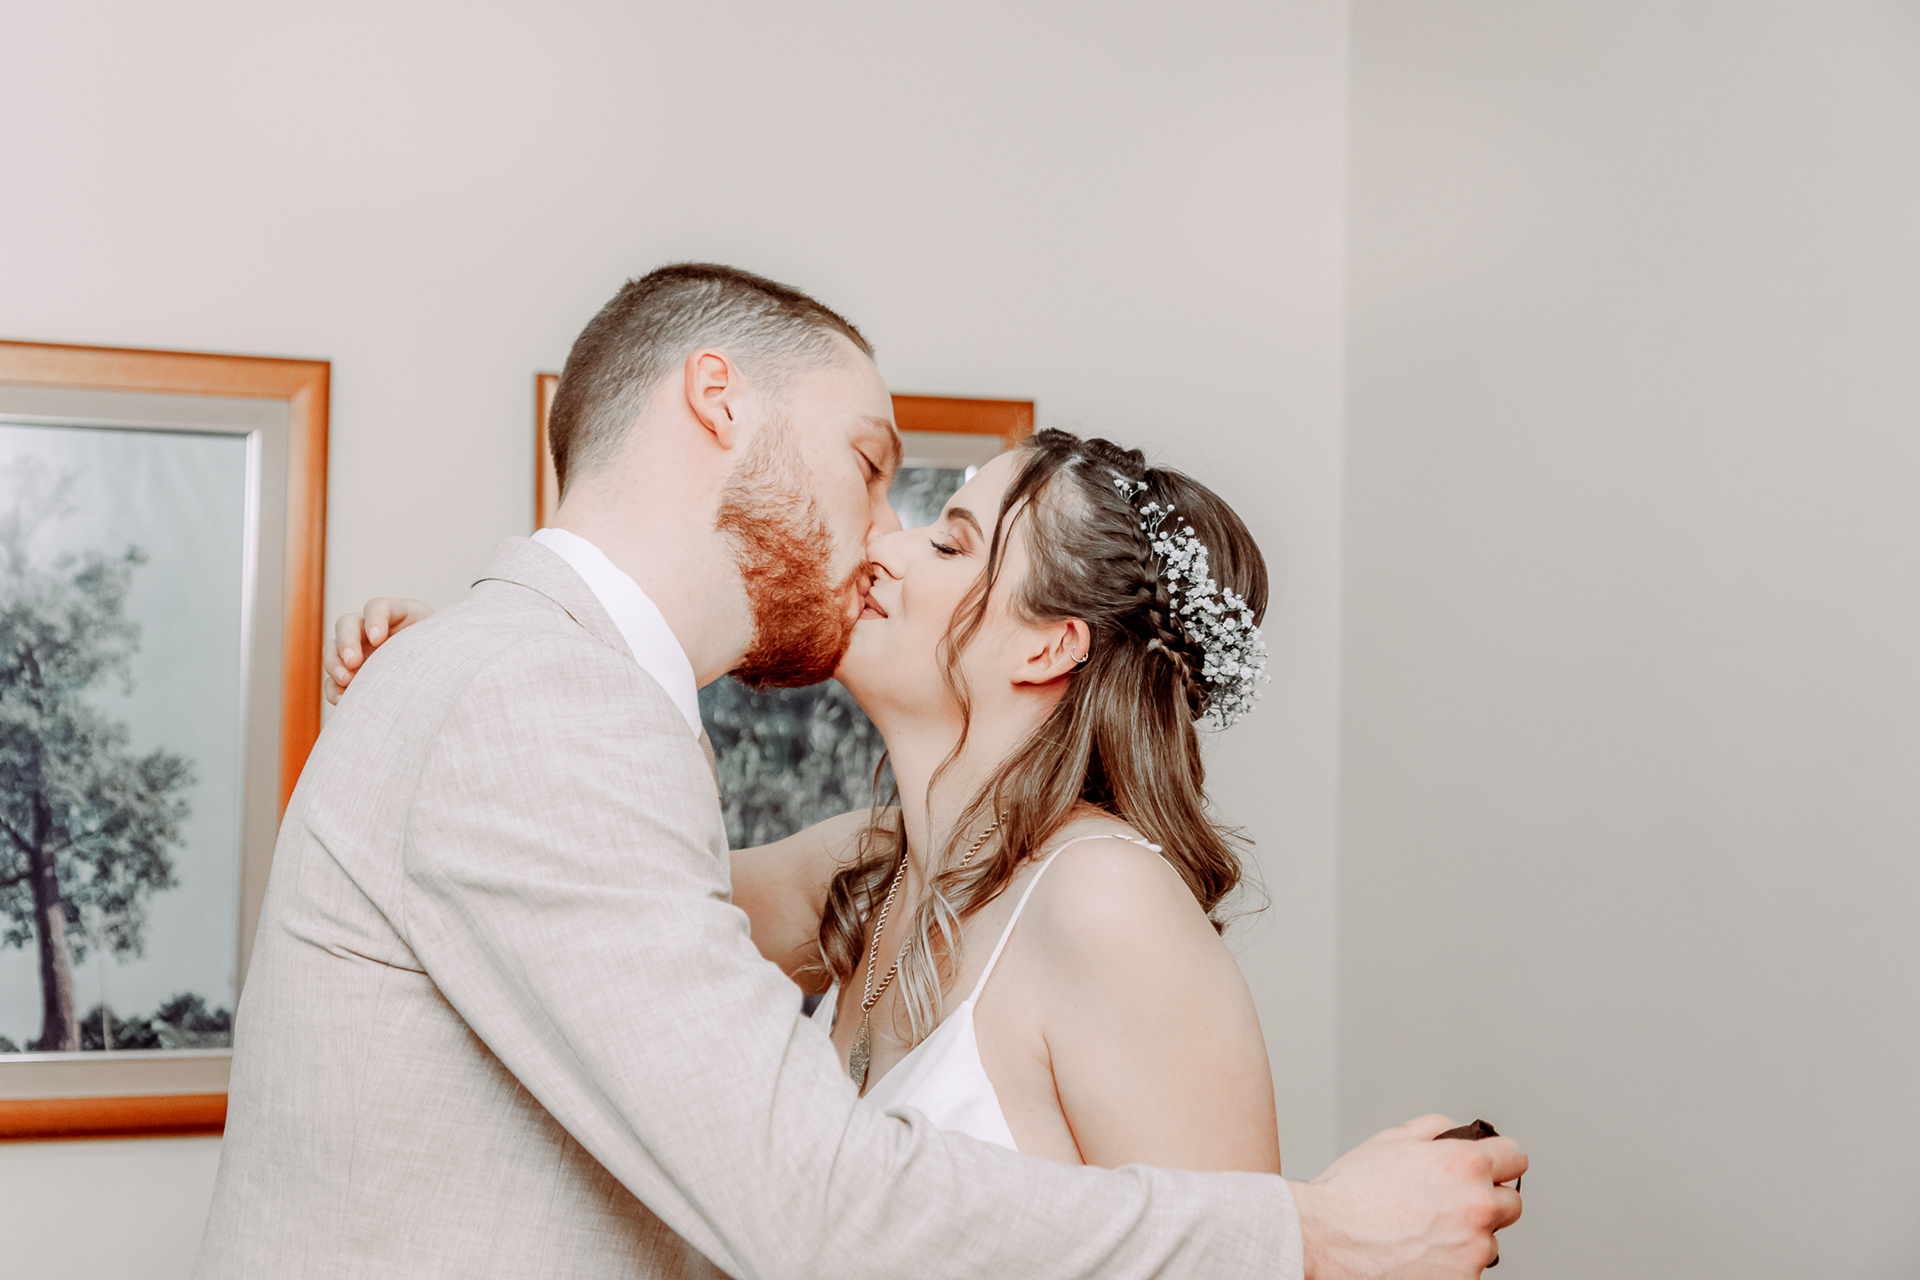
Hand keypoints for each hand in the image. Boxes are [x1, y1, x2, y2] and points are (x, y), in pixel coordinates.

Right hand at [323, 597, 434, 703]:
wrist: (444, 677)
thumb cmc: (444, 653)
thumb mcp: (443, 641)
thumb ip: (436, 639)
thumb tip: (440, 648)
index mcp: (396, 614)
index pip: (377, 606)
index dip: (374, 619)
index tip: (378, 639)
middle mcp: (371, 629)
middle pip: (347, 624)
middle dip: (346, 641)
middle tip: (353, 662)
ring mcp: (358, 652)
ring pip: (333, 649)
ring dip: (334, 664)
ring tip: (346, 680)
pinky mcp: (352, 675)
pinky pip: (333, 681)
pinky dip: (334, 689)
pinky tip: (344, 699)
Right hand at [1292, 1114, 1525, 1278]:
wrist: (1324, 1239)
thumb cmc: (1351, 1192)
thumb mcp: (1389, 1141)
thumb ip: (1431, 1129)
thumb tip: (1449, 1131)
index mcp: (1464, 1165)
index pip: (1514, 1157)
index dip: (1499, 1158)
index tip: (1492, 1166)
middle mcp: (1477, 1206)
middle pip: (1510, 1202)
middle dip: (1486, 1199)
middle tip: (1451, 1202)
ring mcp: (1472, 1249)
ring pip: (1488, 1241)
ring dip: (1468, 1236)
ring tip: (1425, 1233)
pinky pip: (1469, 1270)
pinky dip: (1451, 1264)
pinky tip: (1419, 1254)